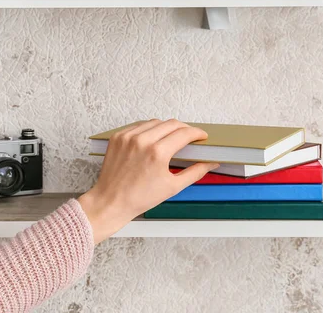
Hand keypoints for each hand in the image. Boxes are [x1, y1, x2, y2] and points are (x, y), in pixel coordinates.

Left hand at [78, 119, 218, 242]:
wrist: (111, 202)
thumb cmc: (140, 198)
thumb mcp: (173, 187)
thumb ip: (195, 172)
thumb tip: (211, 164)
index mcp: (158, 153)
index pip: (184, 133)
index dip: (197, 133)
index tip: (202, 136)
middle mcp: (142, 141)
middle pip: (171, 124)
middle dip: (184, 128)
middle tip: (190, 136)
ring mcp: (128, 137)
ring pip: (155, 122)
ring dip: (167, 127)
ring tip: (172, 137)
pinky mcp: (118, 137)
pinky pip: (139, 125)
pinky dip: (149, 129)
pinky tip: (154, 138)